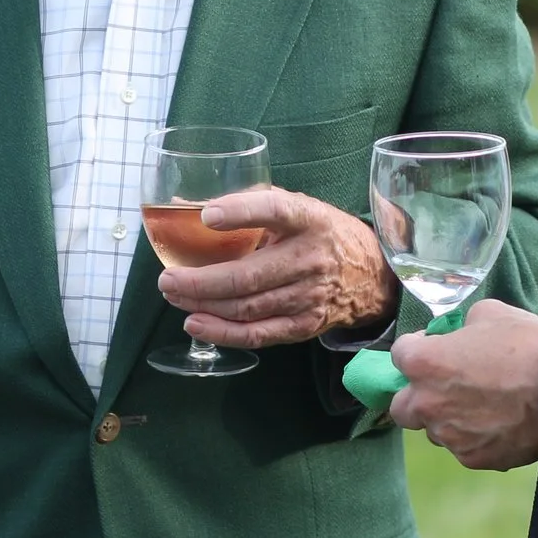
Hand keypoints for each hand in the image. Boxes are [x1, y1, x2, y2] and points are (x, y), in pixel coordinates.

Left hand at [156, 187, 399, 348]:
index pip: (275, 209)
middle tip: (166, 278)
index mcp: (309, 218)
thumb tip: (187, 206)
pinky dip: (222, 332)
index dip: (241, 212)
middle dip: (200, 280)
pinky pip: (257, 334)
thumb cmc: (322, 234)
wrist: (371, 275)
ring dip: (203, 304)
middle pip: (248, 275)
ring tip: (173, 295)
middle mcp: (310, 258)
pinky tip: (195, 323)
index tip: (207, 216)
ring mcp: (308, 297)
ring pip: (246, 307)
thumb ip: (253, 203)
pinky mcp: (304, 325)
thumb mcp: (300, 207)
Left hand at [388, 300, 537, 470]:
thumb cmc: (525, 345)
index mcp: (423, 363)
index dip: (418, 347)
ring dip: (448, 419)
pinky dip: (475, 438)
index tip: (436, 346)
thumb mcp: (490, 314)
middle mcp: (427, 404)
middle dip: (417, 396)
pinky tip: (500, 424)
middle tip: (445, 385)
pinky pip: (464, 448)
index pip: (400, 354)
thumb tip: (462, 334)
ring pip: (435, 431)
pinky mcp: (473, 459)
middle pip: (402, 407)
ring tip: (482, 406)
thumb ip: (464, 325)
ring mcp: (449, 436)